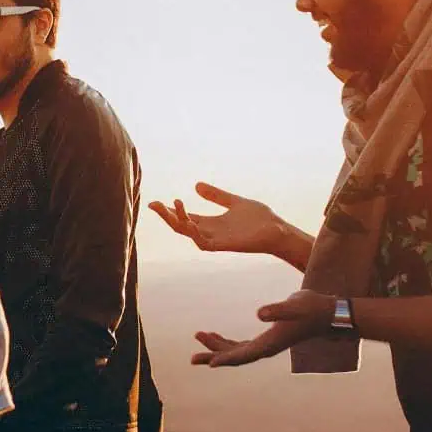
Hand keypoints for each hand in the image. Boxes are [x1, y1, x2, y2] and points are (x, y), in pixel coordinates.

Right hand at [149, 182, 289, 253]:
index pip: (185, 218)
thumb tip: (196, 185)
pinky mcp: (223, 245)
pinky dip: (194, 233)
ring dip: (177, 221)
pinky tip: (189, 222)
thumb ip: (216, 195)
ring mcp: (215, 240)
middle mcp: (209, 232)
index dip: (170, 211)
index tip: (155, 202)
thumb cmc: (259, 219)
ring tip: (172, 206)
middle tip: (154, 204)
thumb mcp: (233, 202)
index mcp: (211, 223)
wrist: (277, 231)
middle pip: (181, 226)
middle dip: (166, 216)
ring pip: (188, 233)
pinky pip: (203, 243)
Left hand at [192, 290, 336, 366]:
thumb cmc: (313, 308)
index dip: (225, 359)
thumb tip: (259, 314)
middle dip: (213, 356)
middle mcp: (267, 347)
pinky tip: (216, 335)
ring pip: (237, 351)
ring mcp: (267, 344)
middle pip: (235, 357)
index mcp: (270, 344)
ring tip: (199, 337)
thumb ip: (277, 310)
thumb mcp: (295, 305)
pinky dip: (228, 342)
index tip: (208, 364)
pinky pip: (243, 345)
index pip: (243, 355)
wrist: (329, 312)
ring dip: (218, 347)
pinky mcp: (268, 337)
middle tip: (192, 358)